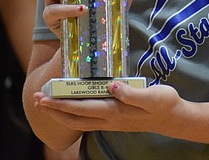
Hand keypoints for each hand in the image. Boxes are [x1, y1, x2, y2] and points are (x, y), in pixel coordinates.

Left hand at [32, 82, 183, 134]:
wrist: (173, 118)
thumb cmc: (164, 103)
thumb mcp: (152, 96)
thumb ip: (131, 93)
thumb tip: (111, 86)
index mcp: (114, 112)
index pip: (81, 108)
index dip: (60, 104)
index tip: (44, 97)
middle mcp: (108, 119)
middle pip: (74, 118)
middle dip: (53, 110)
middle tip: (35, 99)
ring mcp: (110, 121)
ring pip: (78, 121)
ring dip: (60, 112)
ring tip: (46, 103)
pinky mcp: (113, 119)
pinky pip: (87, 119)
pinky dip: (72, 113)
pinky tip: (69, 106)